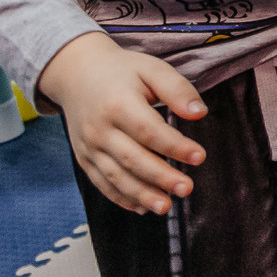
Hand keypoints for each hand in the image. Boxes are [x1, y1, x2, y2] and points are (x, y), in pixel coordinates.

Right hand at [37, 30, 207, 214]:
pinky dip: (120, 197)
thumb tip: (199, 112)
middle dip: (160, 177)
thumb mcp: (152, 68)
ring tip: (166, 206)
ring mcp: (88, 147)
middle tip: (187, 189)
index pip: (149, 131)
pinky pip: (101, 182)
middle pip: (132, 158)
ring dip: (141, 194)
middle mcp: (99, 129)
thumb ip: (176, 89)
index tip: (199, 157)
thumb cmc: (122, 71)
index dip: (175, 146)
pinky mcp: (84, 158)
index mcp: (117, 104)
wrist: (77, 74)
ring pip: (115, 176)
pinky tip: (141, 207)